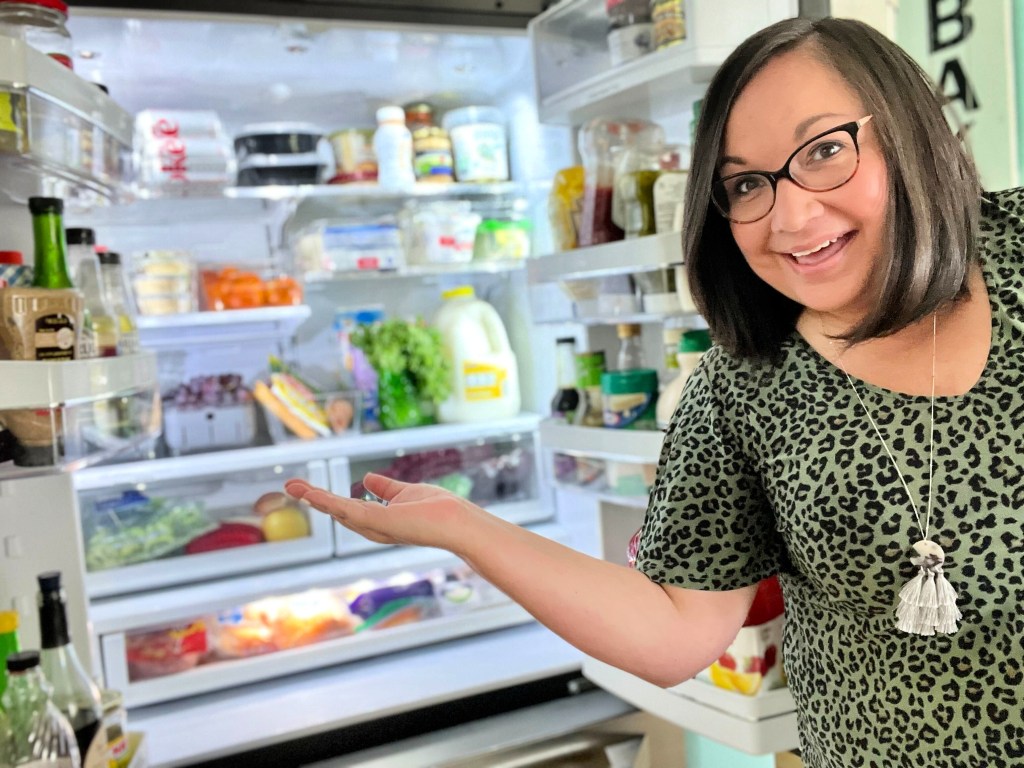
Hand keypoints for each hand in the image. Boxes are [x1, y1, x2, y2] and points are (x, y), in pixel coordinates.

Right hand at [284, 473, 478, 550]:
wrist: (458, 522)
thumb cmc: (438, 510)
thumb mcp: (405, 492)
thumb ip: (385, 488)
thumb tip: (367, 478)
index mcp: (379, 521)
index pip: (348, 509)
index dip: (327, 499)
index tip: (306, 488)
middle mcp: (374, 528)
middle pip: (337, 512)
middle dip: (314, 499)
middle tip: (289, 486)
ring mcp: (375, 527)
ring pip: (338, 511)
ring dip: (314, 498)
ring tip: (292, 486)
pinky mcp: (379, 522)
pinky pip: (348, 510)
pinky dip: (327, 501)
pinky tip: (310, 493)